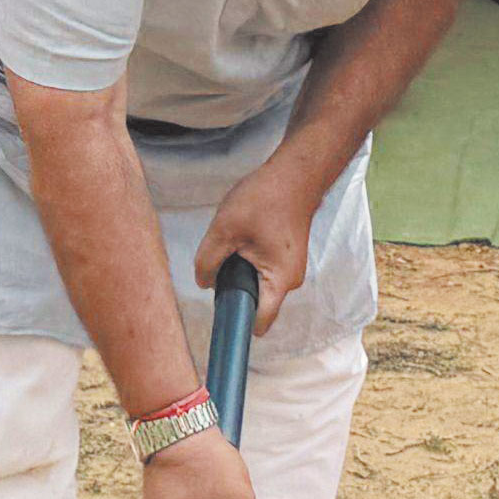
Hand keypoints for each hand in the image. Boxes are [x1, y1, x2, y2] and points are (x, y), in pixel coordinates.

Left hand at [195, 162, 323, 341]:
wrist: (294, 174)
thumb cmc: (265, 199)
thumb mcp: (225, 229)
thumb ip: (208, 261)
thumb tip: (203, 283)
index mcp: (280, 280)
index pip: (259, 321)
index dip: (236, 323)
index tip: (217, 320)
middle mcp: (290, 281)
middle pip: (255, 303)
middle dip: (233, 290)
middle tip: (217, 266)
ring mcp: (289, 269)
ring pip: (257, 285)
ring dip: (239, 273)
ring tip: (230, 246)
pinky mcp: (286, 257)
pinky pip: (262, 272)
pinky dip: (247, 262)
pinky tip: (240, 240)